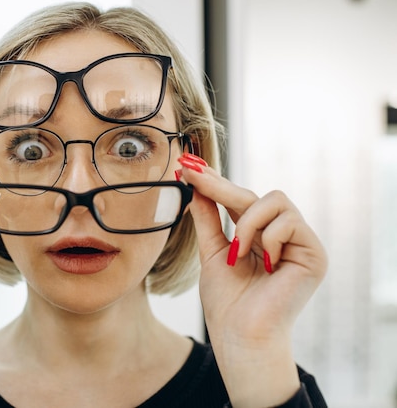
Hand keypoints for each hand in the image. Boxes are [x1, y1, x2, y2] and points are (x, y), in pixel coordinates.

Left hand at [177, 154, 326, 405]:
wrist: (240, 336)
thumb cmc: (227, 302)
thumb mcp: (213, 252)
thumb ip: (209, 219)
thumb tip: (196, 186)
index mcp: (260, 236)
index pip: (240, 201)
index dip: (216, 183)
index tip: (188, 167)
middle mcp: (282, 236)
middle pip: (256, 195)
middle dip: (221, 186)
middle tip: (192, 174)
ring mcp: (300, 243)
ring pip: (275, 200)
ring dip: (248, 222)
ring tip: (238, 252)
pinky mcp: (314, 253)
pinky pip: (290, 221)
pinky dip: (268, 237)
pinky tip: (262, 261)